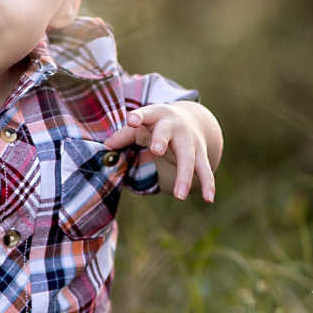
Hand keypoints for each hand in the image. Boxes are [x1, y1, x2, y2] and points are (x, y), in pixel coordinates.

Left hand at [105, 101, 221, 201]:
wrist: (190, 119)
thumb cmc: (156, 125)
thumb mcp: (140, 125)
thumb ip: (123, 136)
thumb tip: (104, 148)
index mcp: (157, 115)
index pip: (146, 113)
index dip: (139, 116)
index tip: (131, 120)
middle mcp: (175, 126)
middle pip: (167, 133)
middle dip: (161, 140)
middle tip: (156, 150)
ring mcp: (190, 140)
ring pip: (188, 158)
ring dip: (185, 176)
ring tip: (180, 196)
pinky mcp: (200, 154)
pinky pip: (204, 170)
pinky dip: (208, 184)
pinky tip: (209, 199)